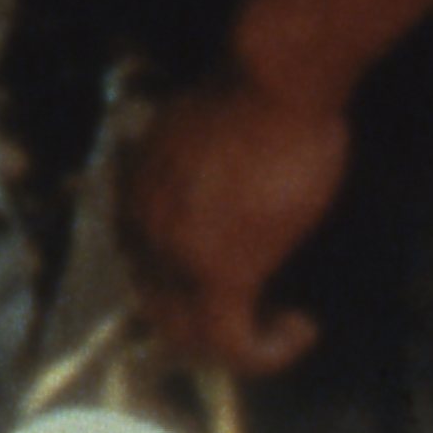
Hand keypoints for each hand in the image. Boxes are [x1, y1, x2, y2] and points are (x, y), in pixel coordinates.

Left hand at [117, 76, 347, 377]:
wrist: (271, 80)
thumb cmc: (252, 94)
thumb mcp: (197, 138)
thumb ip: (188, 175)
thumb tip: (209, 195)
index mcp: (131, 194)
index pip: (138, 263)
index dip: (181, 285)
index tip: (235, 282)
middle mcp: (141, 230)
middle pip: (157, 307)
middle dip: (205, 322)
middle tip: (259, 320)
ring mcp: (176, 255)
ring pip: (191, 336)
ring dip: (240, 343)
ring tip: (285, 327)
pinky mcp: (221, 274)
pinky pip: (231, 344)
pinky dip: (266, 352)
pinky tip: (301, 329)